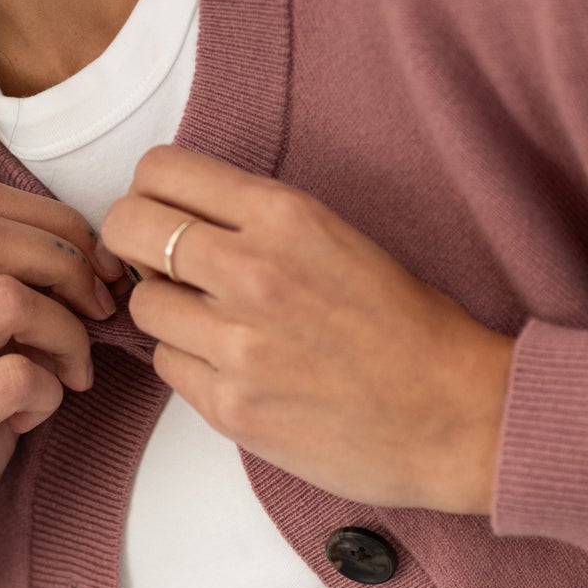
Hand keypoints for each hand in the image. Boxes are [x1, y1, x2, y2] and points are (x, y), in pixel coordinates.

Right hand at [0, 180, 117, 587]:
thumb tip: (78, 290)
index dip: (52, 225)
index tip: (93, 274)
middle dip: (67, 261)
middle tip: (99, 314)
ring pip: (5, 300)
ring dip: (67, 332)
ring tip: (74, 376)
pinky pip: (10, 379)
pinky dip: (48, 390)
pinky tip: (39, 416)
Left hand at [99, 147, 515, 514]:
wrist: (457, 416)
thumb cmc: (410, 329)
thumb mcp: (339, 239)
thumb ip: (258, 223)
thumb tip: (180, 223)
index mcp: (285, 216)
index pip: (161, 172)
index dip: (151, 194)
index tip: (164, 215)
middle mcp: (253, 270)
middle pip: (129, 229)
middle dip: (136, 246)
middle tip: (164, 268)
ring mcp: (237, 343)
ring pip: (144, 305)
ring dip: (169, 312)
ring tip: (218, 327)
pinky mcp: (231, 406)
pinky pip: (168, 367)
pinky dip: (190, 365)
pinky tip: (238, 369)